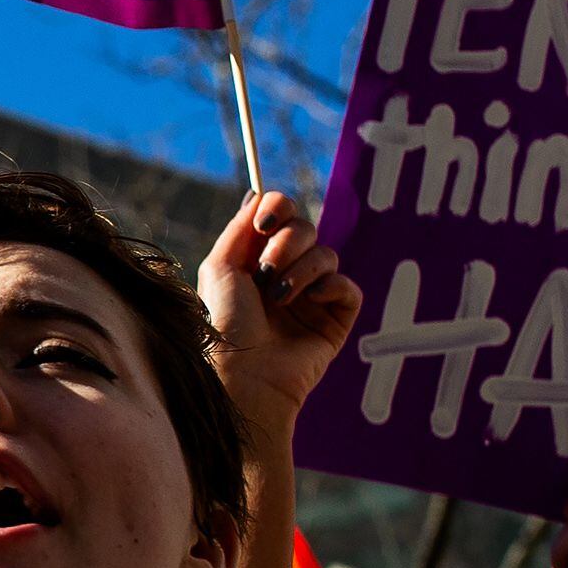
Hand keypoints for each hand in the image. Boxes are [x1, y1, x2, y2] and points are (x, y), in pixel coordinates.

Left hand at [197, 191, 357, 446]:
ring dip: (302, 269)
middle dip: (288, 242)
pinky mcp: (335, 320)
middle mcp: (286, 274)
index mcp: (257, 260)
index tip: (265, 223)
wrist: (244, 372)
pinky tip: (309, 303)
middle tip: (267, 270)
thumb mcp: (220, 267)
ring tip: (279, 296)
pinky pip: (347, 287)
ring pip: (327, 254)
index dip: (279, 209)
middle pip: (307, 228)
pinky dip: (329, 289)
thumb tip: (259, 195)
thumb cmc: (225, 324)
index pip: (282, 217)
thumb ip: (240, 227)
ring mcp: (312, 297)